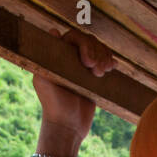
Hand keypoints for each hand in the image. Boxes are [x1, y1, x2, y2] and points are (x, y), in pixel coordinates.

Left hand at [33, 26, 115, 156]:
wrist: (67, 125)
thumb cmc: (53, 104)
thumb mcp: (44, 81)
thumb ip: (45, 58)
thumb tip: (53, 31)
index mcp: (58, 54)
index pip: (75, 36)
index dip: (85, 44)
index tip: (88, 62)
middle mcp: (70, 57)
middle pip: (90, 41)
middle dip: (97, 53)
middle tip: (97, 73)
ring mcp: (83, 66)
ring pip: (99, 49)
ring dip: (105, 57)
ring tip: (102, 74)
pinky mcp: (93, 76)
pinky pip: (105, 61)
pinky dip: (110, 61)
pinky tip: (112, 68)